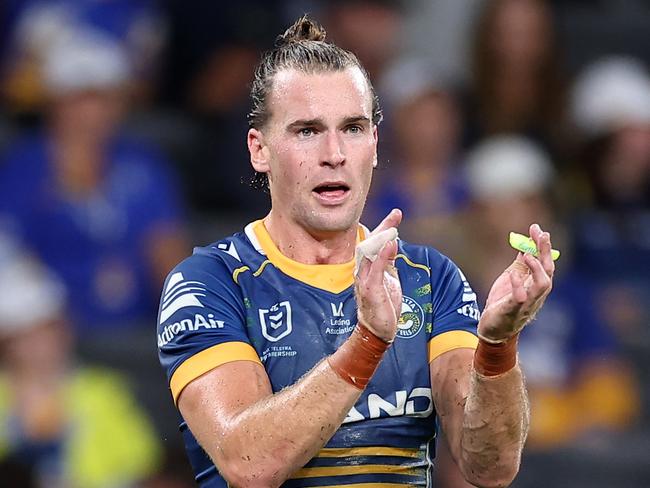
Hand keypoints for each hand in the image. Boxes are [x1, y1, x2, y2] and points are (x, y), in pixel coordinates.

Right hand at [355, 209, 402, 341]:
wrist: (377, 331)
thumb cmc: (382, 306)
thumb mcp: (389, 279)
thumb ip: (388, 262)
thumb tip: (392, 243)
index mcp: (368, 268)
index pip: (375, 243)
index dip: (384, 228)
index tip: (396, 214)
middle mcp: (363, 271)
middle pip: (371, 244)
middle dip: (383, 228)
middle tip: (396, 214)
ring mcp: (365, 280)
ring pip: (371, 254)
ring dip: (382, 239)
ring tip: (393, 226)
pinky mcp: (370, 290)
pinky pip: (376, 270)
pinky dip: (382, 256)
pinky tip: (390, 245)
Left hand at [478, 224, 554, 343]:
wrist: (492, 330)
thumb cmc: (503, 304)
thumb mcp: (511, 280)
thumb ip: (520, 266)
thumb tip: (526, 246)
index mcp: (535, 285)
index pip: (546, 262)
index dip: (543, 245)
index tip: (537, 228)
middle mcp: (536, 294)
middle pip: (548, 270)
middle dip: (545, 251)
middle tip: (540, 234)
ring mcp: (527, 303)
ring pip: (543, 285)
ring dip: (537, 268)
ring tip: (528, 255)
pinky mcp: (513, 311)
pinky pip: (520, 298)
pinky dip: (518, 284)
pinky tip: (512, 274)